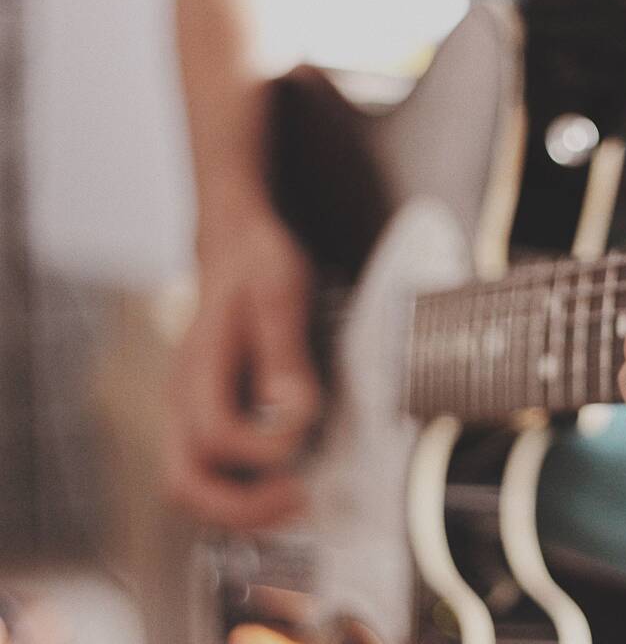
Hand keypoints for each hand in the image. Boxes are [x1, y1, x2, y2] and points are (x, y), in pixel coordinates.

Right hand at [165, 202, 320, 529]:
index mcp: (199, 368)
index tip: (306, 435)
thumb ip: (285, 353)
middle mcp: (184, 399)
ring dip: (243, 511)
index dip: (263, 448)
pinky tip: (288, 484)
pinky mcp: (210, 419)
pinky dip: (246, 495)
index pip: (215, 434)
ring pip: (194, 489)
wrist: (236, 249)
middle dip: (241, 509)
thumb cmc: (259, 266)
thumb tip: (293, 412)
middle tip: (299, 500)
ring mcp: (192, 413)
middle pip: (184, 483)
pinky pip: (215, 475)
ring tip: (298, 501)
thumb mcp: (281, 294)